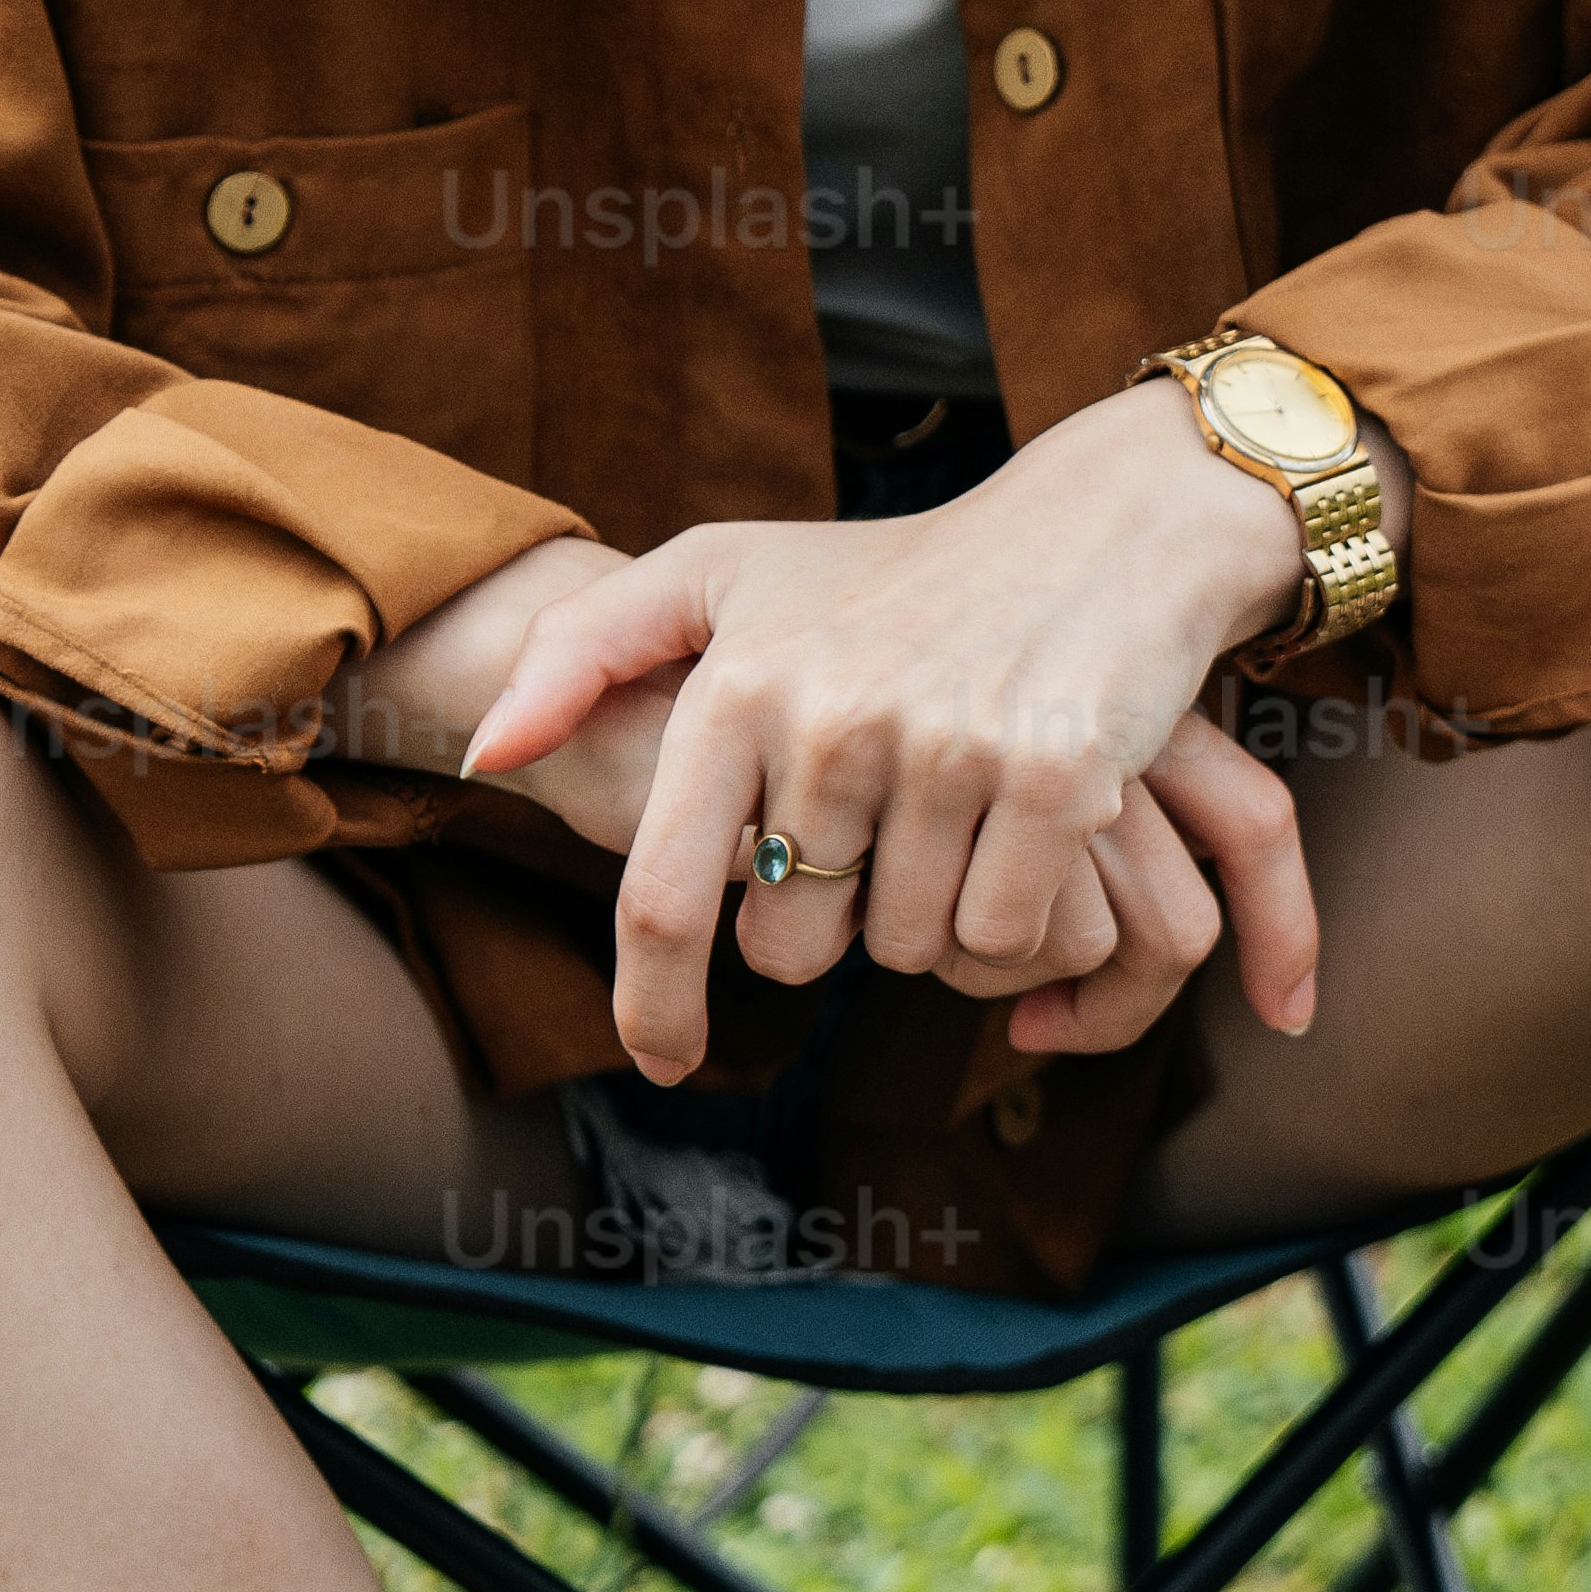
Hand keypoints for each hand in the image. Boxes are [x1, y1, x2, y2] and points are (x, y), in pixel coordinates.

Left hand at [457, 383, 1353, 1077]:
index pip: (663, 893)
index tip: (664, 1063)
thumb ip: (584, 651)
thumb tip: (486, 755)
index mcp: (740, 678)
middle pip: (791, 948)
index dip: (653, 1004)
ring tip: (954, 820)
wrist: (1104, 528)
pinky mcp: (1057, 779)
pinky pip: (998, 937)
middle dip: (825, 929)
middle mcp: (833, 715)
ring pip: (902, 951)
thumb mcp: (727, 573)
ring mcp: (949, 749)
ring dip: (924, 920)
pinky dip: (1008, 919)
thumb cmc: (891, 572)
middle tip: (870, 846)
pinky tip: (1021, 838)